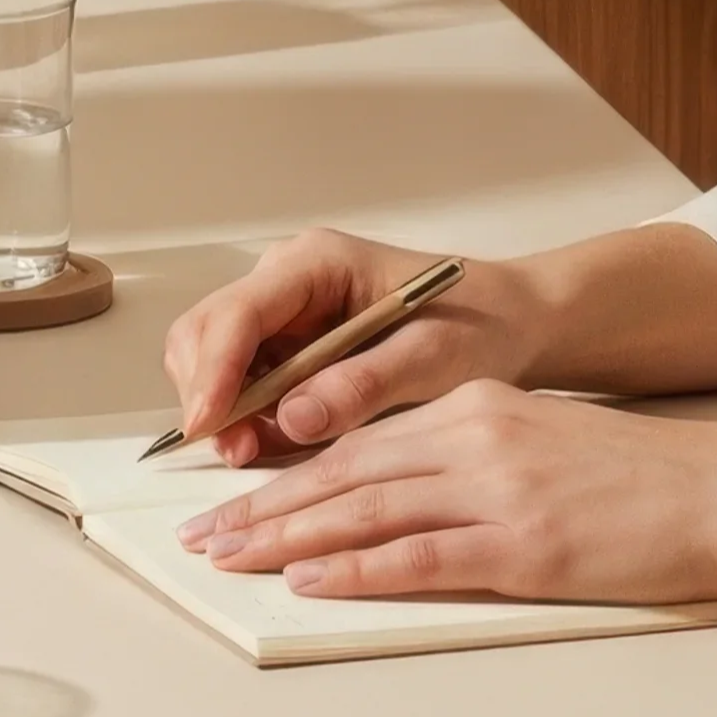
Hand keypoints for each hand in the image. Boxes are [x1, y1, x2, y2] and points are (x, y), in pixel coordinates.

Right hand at [160, 228, 548, 466]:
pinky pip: (240, 379)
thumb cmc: (479, 327)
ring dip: (221, 408)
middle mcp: (285, 280)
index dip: (214, 370)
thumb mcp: (432, 359)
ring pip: (212, 357)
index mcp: (315, 264)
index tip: (209, 424)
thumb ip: (361, 384)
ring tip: (251, 452)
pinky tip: (267, 442)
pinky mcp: (287, 344)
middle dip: (208, 392)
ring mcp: (282, 311)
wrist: (510, 323)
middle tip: (233, 451)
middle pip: (206, 330)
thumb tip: (291, 419)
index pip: (238, 312)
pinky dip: (241, 414)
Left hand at [175, 382, 716, 602]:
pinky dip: (357, 567)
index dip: (285, 473)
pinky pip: (421, 556)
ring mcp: (498, 491)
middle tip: (200, 532)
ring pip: (366, 509)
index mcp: (474, 410)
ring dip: (287, 535)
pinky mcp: (527, 544)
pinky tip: (311, 578)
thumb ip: (467, 460)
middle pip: (343, 473)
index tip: (232, 497)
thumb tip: (395, 498)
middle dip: (263, 504)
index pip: (355, 442)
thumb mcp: (539, 444)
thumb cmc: (643, 481)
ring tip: (229, 554)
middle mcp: (474, 439)